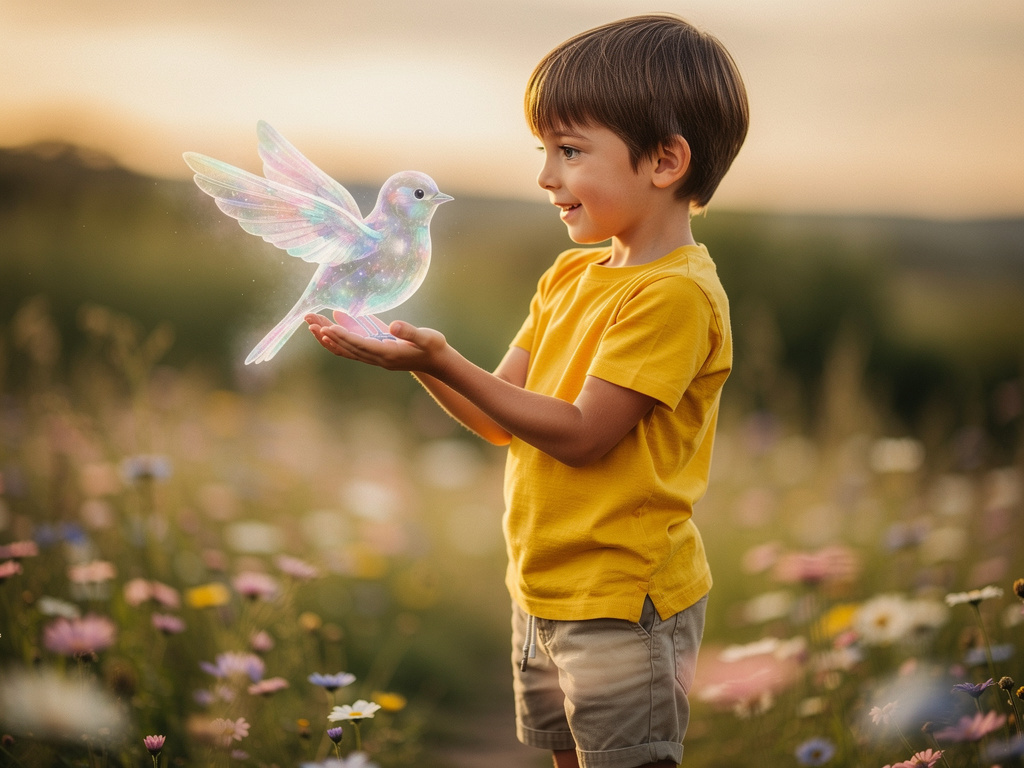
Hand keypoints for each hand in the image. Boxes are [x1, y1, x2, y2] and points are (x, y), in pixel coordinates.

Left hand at [303, 312, 448, 374]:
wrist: (437, 361)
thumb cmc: (433, 347)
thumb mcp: (426, 337)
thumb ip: (410, 332)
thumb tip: (394, 325)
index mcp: (388, 354)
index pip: (361, 345)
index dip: (343, 336)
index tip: (327, 328)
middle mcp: (378, 358)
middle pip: (348, 348)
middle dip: (328, 334)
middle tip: (310, 321)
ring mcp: (376, 358)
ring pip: (347, 349)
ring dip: (329, 338)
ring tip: (312, 325)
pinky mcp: (376, 353)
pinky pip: (352, 348)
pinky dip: (339, 340)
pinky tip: (329, 329)